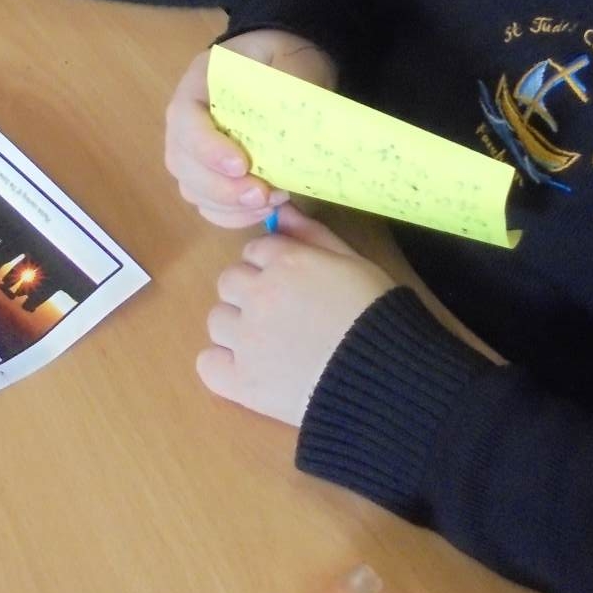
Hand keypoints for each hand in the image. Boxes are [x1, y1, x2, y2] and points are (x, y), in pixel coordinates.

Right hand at [166, 29, 337, 228]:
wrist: (287, 61)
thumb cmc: (285, 56)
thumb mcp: (291, 60)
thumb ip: (288, 90)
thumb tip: (292, 135)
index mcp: (199, 82)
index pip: (185, 120)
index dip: (207, 148)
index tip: (241, 165)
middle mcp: (187, 119)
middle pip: (183, 163)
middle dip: (221, 187)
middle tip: (262, 194)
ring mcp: (195, 150)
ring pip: (192, 189)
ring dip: (228, 205)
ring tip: (271, 200)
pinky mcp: (210, 173)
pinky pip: (208, 204)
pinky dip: (231, 216)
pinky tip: (262, 210)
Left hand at [199, 205, 393, 425]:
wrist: (385, 377)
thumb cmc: (377, 315)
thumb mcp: (354, 263)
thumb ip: (313, 234)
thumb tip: (282, 211)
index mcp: (286, 261)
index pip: (254, 250)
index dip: (271, 265)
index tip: (290, 284)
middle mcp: (259, 294)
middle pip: (230, 281)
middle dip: (250, 292)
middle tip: (280, 314)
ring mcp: (246, 339)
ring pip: (217, 319)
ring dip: (237, 327)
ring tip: (269, 344)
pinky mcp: (241, 381)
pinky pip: (207, 363)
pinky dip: (223, 365)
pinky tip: (249, 369)